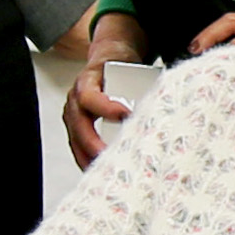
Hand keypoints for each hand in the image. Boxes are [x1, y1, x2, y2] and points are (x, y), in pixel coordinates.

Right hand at [67, 12, 149, 168]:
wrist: (106, 59)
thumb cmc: (119, 64)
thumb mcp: (128, 63)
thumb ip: (139, 80)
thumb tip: (161, 100)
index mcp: (86, 82)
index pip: (89, 98)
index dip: (105, 109)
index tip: (125, 116)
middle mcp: (75, 100)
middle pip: (79, 127)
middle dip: (95, 145)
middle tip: (114, 159)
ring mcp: (73, 116)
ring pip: (76, 141)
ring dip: (90, 159)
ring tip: (109, 174)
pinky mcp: (77, 129)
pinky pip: (79, 148)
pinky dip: (90, 161)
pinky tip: (104, 174)